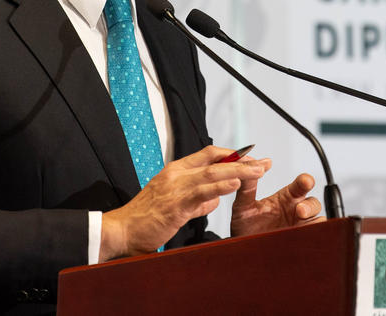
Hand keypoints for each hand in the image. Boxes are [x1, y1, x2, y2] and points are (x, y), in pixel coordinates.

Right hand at [100, 145, 265, 259]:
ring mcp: (175, 188)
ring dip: (239, 171)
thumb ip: (195, 201)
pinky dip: (220, 187)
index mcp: (176, 171)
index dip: (232, 154)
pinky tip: (235, 185)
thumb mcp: (173, 205)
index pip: (209, 154)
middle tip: (264, 162)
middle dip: (244, 161)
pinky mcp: (175, 205)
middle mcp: (176, 174)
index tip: (251, 157)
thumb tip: (213, 200)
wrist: (121, 231)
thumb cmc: (145, 220)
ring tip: (259, 170)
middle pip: (216, 161)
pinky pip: (201, 193)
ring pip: (213, 173)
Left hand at [229, 168, 324, 236]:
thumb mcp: (243, 205)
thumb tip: (259, 163)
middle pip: (314, 202)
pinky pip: (315, 239)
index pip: (302, 184)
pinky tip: (303, 240)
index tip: (304, 182)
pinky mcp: (301, 243)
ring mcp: (300, 227)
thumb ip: (248, 185)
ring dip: (312, 222)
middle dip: (310, 205)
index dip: (306, 181)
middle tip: (299, 210)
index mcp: (287, 197)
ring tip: (299, 227)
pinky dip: (314, 238)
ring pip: (318, 221)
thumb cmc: (245, 226)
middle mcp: (296, 211)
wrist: (240, 251)